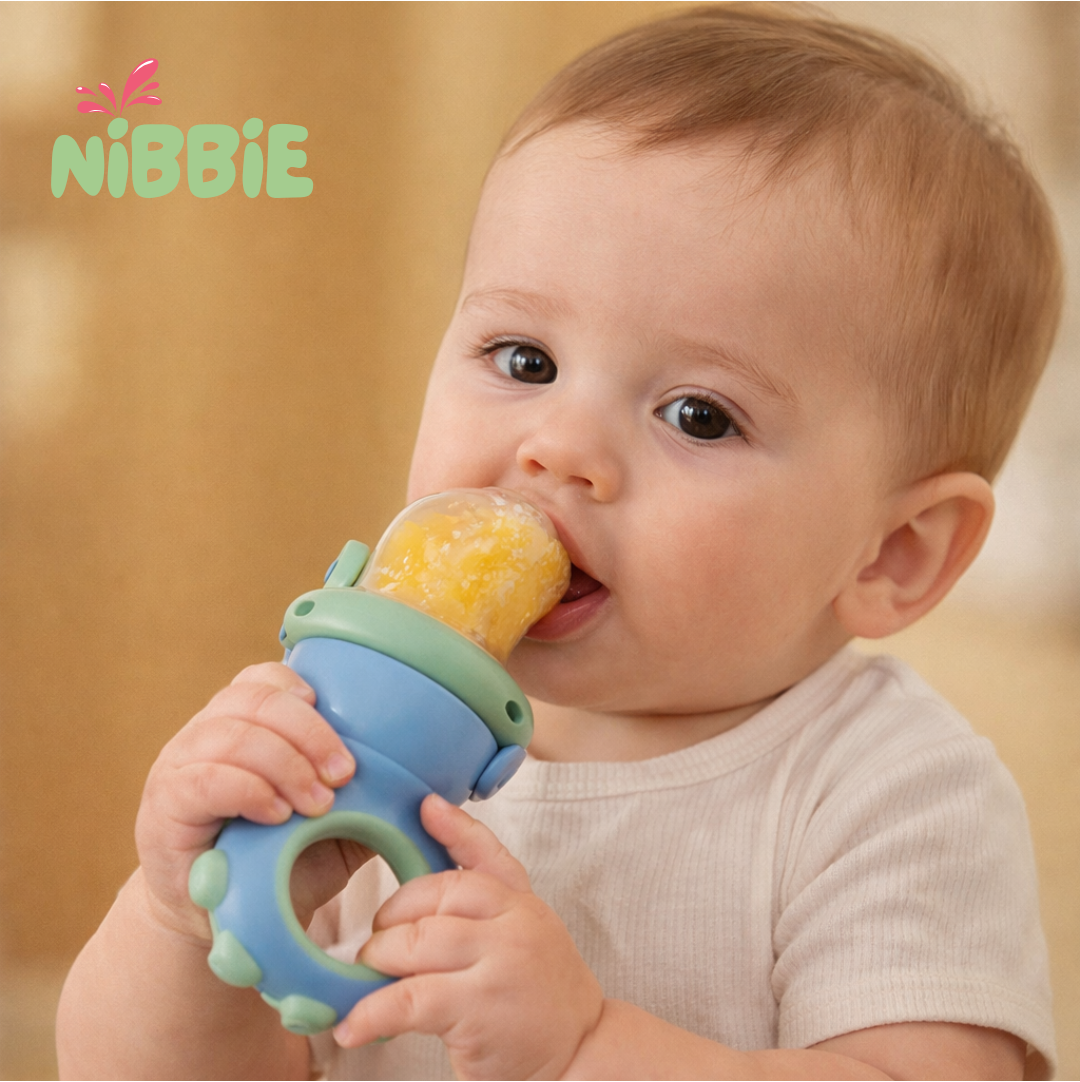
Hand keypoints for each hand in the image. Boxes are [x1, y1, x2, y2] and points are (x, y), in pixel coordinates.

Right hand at [135, 661, 361, 940]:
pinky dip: (248, 790)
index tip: (345, 741)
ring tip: (317, 803)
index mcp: (244, 722)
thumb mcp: (331, 825)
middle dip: (309, 733)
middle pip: (255, 699)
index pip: (267, 679)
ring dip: (285, 763)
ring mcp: (180, 765)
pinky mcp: (164, 807)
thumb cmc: (277, 862)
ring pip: (230, 733)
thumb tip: (427, 784)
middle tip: (344, 774)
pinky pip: (204, 779)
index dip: (306, 697)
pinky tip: (276, 814)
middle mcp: (206, 732)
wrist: (219, 919)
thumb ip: (363, 797)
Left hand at [334, 794, 604, 1080]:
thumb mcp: (527, 929)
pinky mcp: (479, 1010)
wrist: (581, 1055)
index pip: (483, 855)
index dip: (452, 829)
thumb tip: (433, 836)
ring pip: (415, 943)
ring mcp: (499, 964)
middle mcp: (514, 924)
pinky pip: (408, 1000)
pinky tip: (352, 1026)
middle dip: (393, 917)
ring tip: (365, 978)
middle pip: (437, 896)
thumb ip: (488, 891)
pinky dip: (371, 1012)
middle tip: (377, 943)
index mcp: (522, 902)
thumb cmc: (540, 993)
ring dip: (377, 960)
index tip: (424, 807)